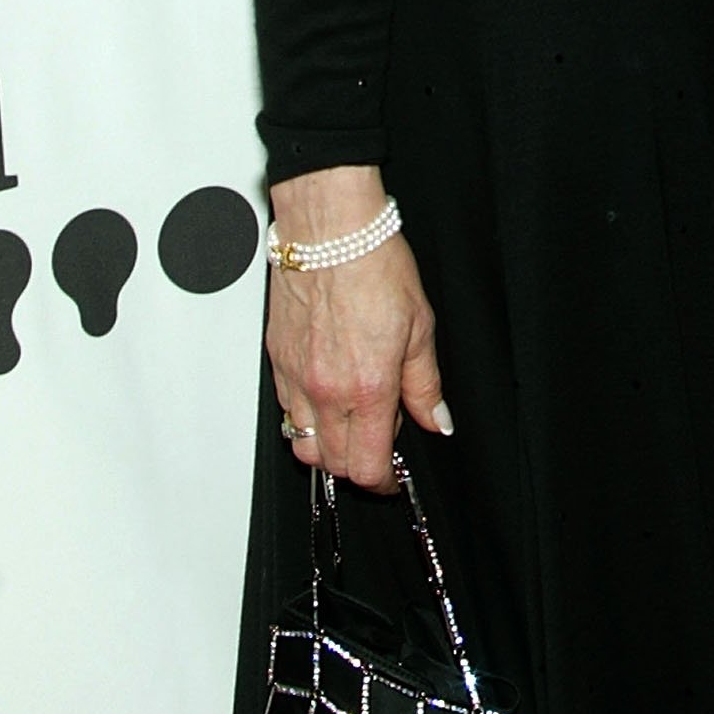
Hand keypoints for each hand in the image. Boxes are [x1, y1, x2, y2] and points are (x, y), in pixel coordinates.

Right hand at [266, 165, 449, 492]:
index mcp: (368, 387)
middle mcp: (325, 390)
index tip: (394, 478)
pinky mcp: (276, 361)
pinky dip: (307, 418)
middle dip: (360, 466)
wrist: (330, 231)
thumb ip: (426, 384)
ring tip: (353, 423)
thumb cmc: (374, 266)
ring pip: (304, 445)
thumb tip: (437, 420)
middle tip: (381, 444)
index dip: (384, 482)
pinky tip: (328, 396)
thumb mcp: (420, 326)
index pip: (368, 466)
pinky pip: (287, 411)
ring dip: (329, 448)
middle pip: (334, 464)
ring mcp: (295, 378)